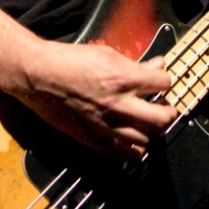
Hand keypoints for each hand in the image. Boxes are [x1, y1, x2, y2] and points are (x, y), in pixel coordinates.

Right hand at [13, 41, 177, 160]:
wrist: (39, 76)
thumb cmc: (70, 60)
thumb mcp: (107, 54)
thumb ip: (135, 63)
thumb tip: (157, 64)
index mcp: (123, 78)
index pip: (163, 83)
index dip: (165, 81)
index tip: (161, 82)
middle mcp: (119, 104)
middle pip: (162, 119)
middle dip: (169, 112)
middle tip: (165, 108)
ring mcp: (106, 125)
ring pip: (146, 140)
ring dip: (152, 131)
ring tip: (149, 124)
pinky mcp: (92, 139)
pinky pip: (122, 154)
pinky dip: (133, 150)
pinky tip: (134, 143)